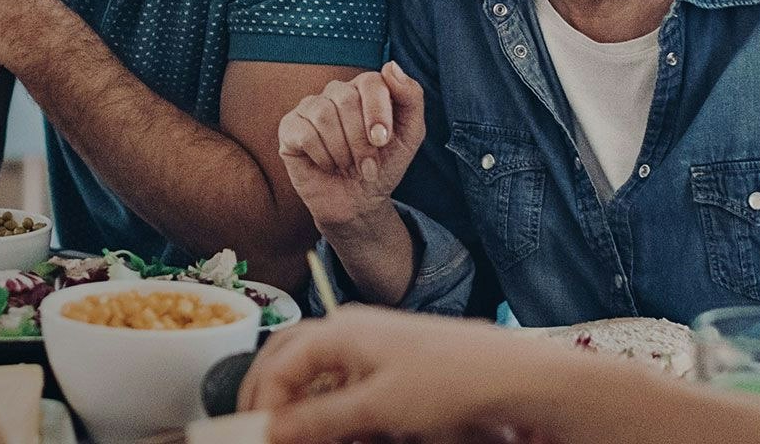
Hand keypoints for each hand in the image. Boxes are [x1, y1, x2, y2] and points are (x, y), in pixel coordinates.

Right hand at [237, 306, 553, 443]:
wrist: (502, 370)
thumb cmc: (443, 380)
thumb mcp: (377, 408)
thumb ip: (321, 419)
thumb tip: (272, 429)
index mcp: (340, 330)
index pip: (279, 363)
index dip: (262, 402)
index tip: (259, 439)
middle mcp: (348, 327)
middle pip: (289, 356)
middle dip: (268, 393)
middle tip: (257, 432)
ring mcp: (366, 341)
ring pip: (313, 368)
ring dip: (297, 401)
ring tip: (292, 435)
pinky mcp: (384, 357)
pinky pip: (339, 377)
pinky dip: (326, 402)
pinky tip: (332, 428)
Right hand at [277, 61, 424, 229]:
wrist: (358, 202)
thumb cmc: (384, 164)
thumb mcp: (410, 134)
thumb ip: (411, 97)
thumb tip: (391, 66)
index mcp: (366, 88)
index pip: (371, 82)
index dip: (377, 112)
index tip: (383, 141)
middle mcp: (337, 91)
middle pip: (346, 99)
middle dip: (361, 140)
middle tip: (368, 165)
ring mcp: (311, 107)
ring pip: (324, 115)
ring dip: (343, 151)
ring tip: (349, 166)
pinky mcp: (290, 127)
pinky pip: (305, 133)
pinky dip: (323, 156)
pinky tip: (328, 165)